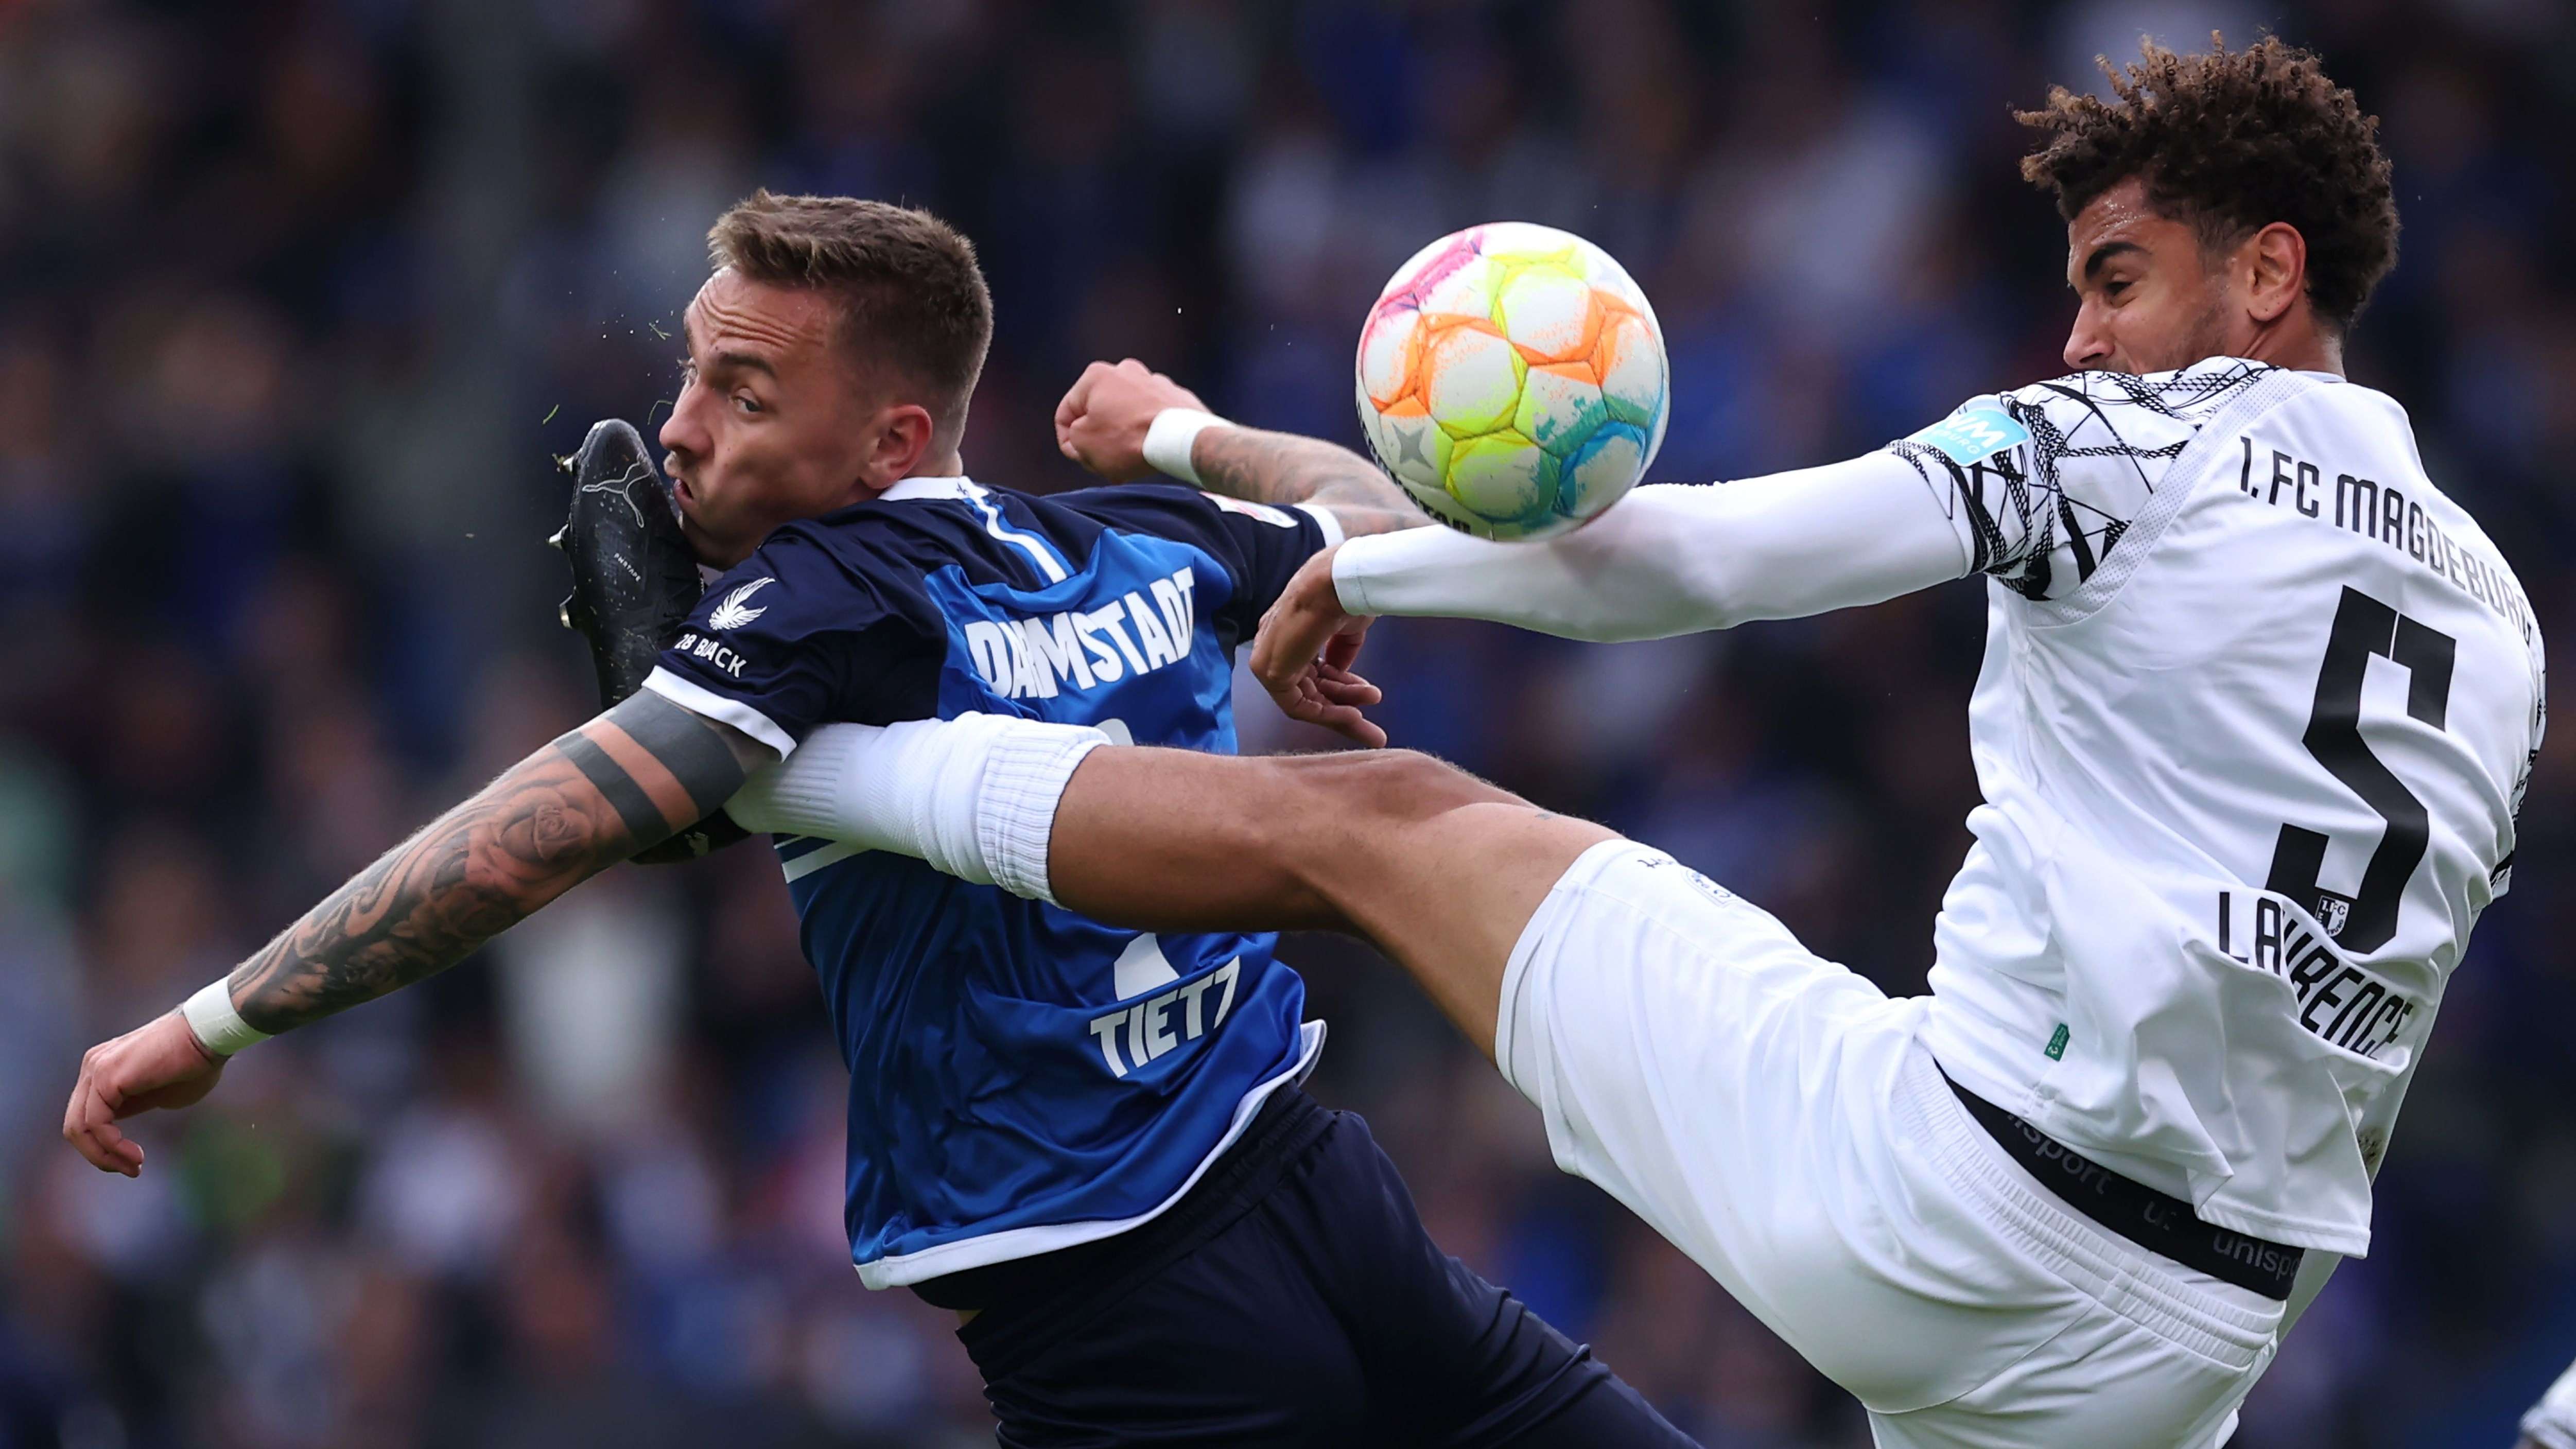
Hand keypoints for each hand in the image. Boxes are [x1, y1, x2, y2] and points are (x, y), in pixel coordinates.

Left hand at [63, 1010, 226, 1176]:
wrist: (209, 1036)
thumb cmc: (196, 1063)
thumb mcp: (159, 1095)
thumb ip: (134, 1106)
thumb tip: (117, 1131)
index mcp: (103, 1070)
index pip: (87, 1117)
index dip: (105, 1147)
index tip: (135, 1162)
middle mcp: (93, 1067)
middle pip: (76, 1126)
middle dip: (100, 1156)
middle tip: (132, 1170)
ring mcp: (95, 1070)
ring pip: (79, 1128)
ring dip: (104, 1156)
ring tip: (135, 1166)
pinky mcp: (104, 1076)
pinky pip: (96, 1124)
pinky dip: (111, 1146)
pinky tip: (135, 1154)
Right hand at [1054, 359, 1211, 482]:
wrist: (1180, 440)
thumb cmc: (1128, 440)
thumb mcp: (1083, 444)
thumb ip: (1073, 438)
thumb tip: (1084, 437)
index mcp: (1096, 376)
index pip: (1067, 413)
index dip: (1068, 442)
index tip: (1082, 458)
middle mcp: (1125, 370)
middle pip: (1098, 412)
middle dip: (1097, 438)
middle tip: (1102, 462)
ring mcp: (1153, 381)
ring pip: (1125, 414)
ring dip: (1121, 436)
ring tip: (1127, 461)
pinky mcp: (1175, 396)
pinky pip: (1150, 417)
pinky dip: (1146, 432)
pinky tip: (1149, 452)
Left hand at [1251, 546, 1385, 746]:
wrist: (1336, 584)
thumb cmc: (1343, 595)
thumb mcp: (1346, 629)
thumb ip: (1341, 652)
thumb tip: (1340, 671)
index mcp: (1287, 630)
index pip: (1311, 668)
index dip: (1341, 684)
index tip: (1367, 692)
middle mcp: (1273, 646)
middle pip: (1309, 689)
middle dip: (1343, 706)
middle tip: (1371, 727)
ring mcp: (1269, 660)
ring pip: (1305, 701)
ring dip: (1340, 714)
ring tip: (1370, 722)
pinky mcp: (1271, 674)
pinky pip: (1298, 706)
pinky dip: (1326, 714)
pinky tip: (1354, 715)